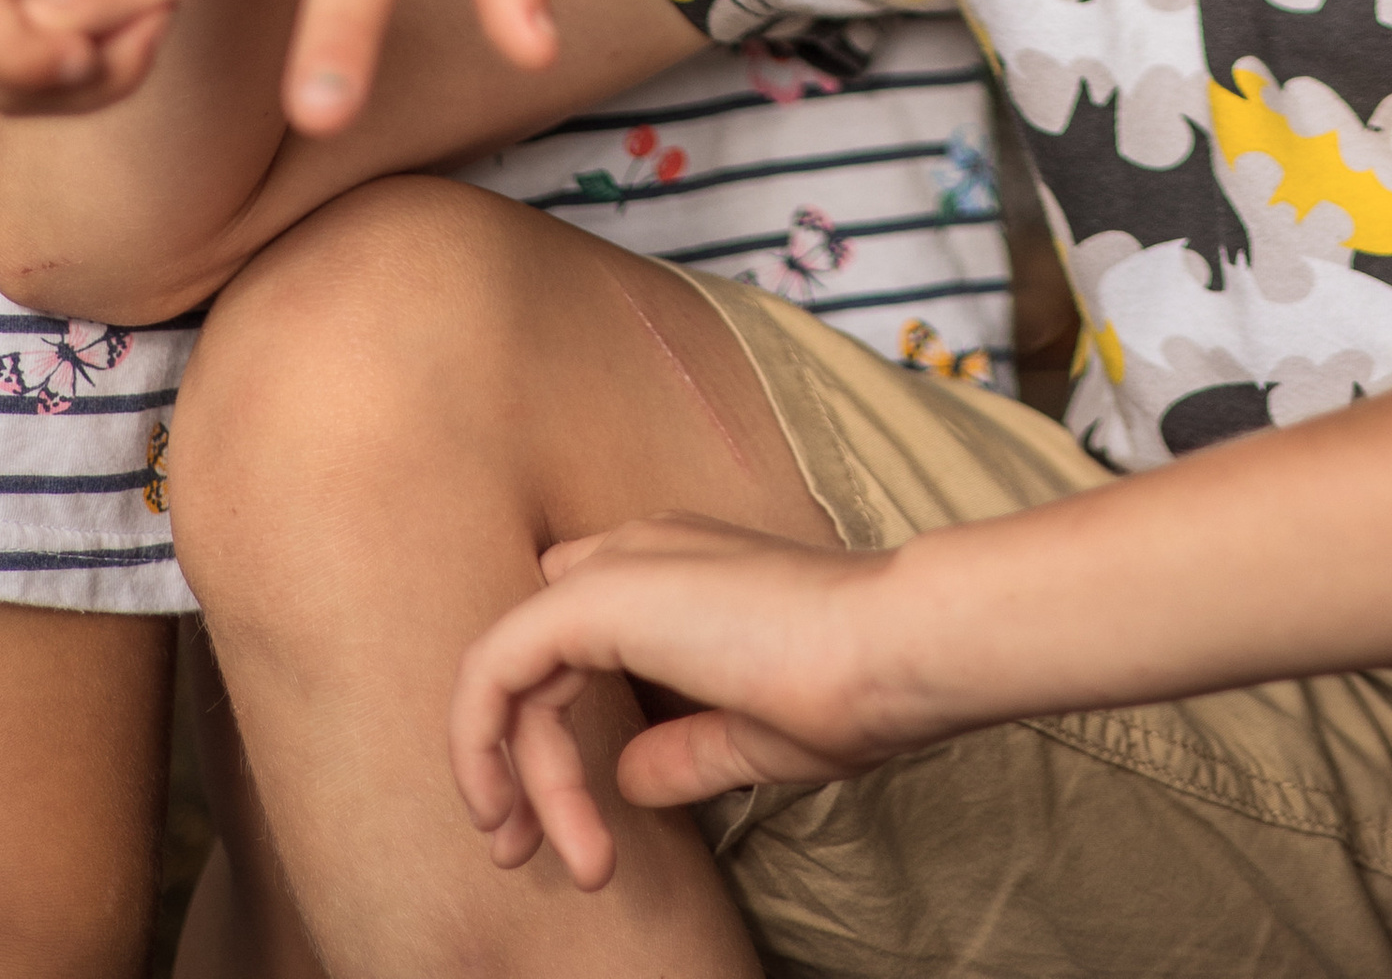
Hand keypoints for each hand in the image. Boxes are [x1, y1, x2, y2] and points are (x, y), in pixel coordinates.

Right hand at [0, 0, 246, 101]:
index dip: (54, 64)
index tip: (140, 24)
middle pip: (1, 83)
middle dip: (88, 72)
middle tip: (160, 12)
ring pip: (10, 81)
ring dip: (84, 68)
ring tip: (149, 0)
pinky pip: (18, 53)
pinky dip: (73, 45)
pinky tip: (128, 0)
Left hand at [452, 517, 896, 887]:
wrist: (890, 649)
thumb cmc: (849, 687)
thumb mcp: (749, 735)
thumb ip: (681, 749)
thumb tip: (626, 779)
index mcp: (678, 570)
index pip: (572, 628)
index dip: (544, 726)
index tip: (560, 824)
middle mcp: (639, 553)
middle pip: (533, 659)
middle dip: (514, 764)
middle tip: (517, 853)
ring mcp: (618, 567)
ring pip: (511, 674)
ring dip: (518, 778)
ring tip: (557, 858)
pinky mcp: (599, 596)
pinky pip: (494, 668)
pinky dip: (482, 743)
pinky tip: (510, 808)